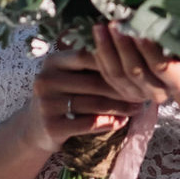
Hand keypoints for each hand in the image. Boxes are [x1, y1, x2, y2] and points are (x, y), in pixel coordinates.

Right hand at [18, 49, 142, 155]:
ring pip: (95, 104)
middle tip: (145, 91)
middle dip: (123, 88)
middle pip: (95, 82)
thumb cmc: (62, 95)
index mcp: (53, 61)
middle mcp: (46, 79)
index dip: (114, 60)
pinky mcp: (52, 126)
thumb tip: (130, 51)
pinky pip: (88, 124)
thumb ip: (90, 63)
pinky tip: (122, 122)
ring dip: (121, 107)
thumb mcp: (67, 74)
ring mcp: (47, 104)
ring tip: (138, 107)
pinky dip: (109, 123)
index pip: (88, 56)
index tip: (137, 65)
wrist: (34, 127)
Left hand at [90, 23, 179, 105]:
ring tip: (100, 26)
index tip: (139, 30)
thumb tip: (173, 6)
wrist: (177, 65)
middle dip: (123, 45)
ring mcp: (138, 94)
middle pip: (135, 71)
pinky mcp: (122, 91)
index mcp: (178, 81)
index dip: (148, 50)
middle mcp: (158, 92)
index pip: (161, 67)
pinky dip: (100, 55)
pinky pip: (107, 75)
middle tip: (115, 23)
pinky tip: (97, 37)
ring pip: (117, 74)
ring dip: (107, 48)